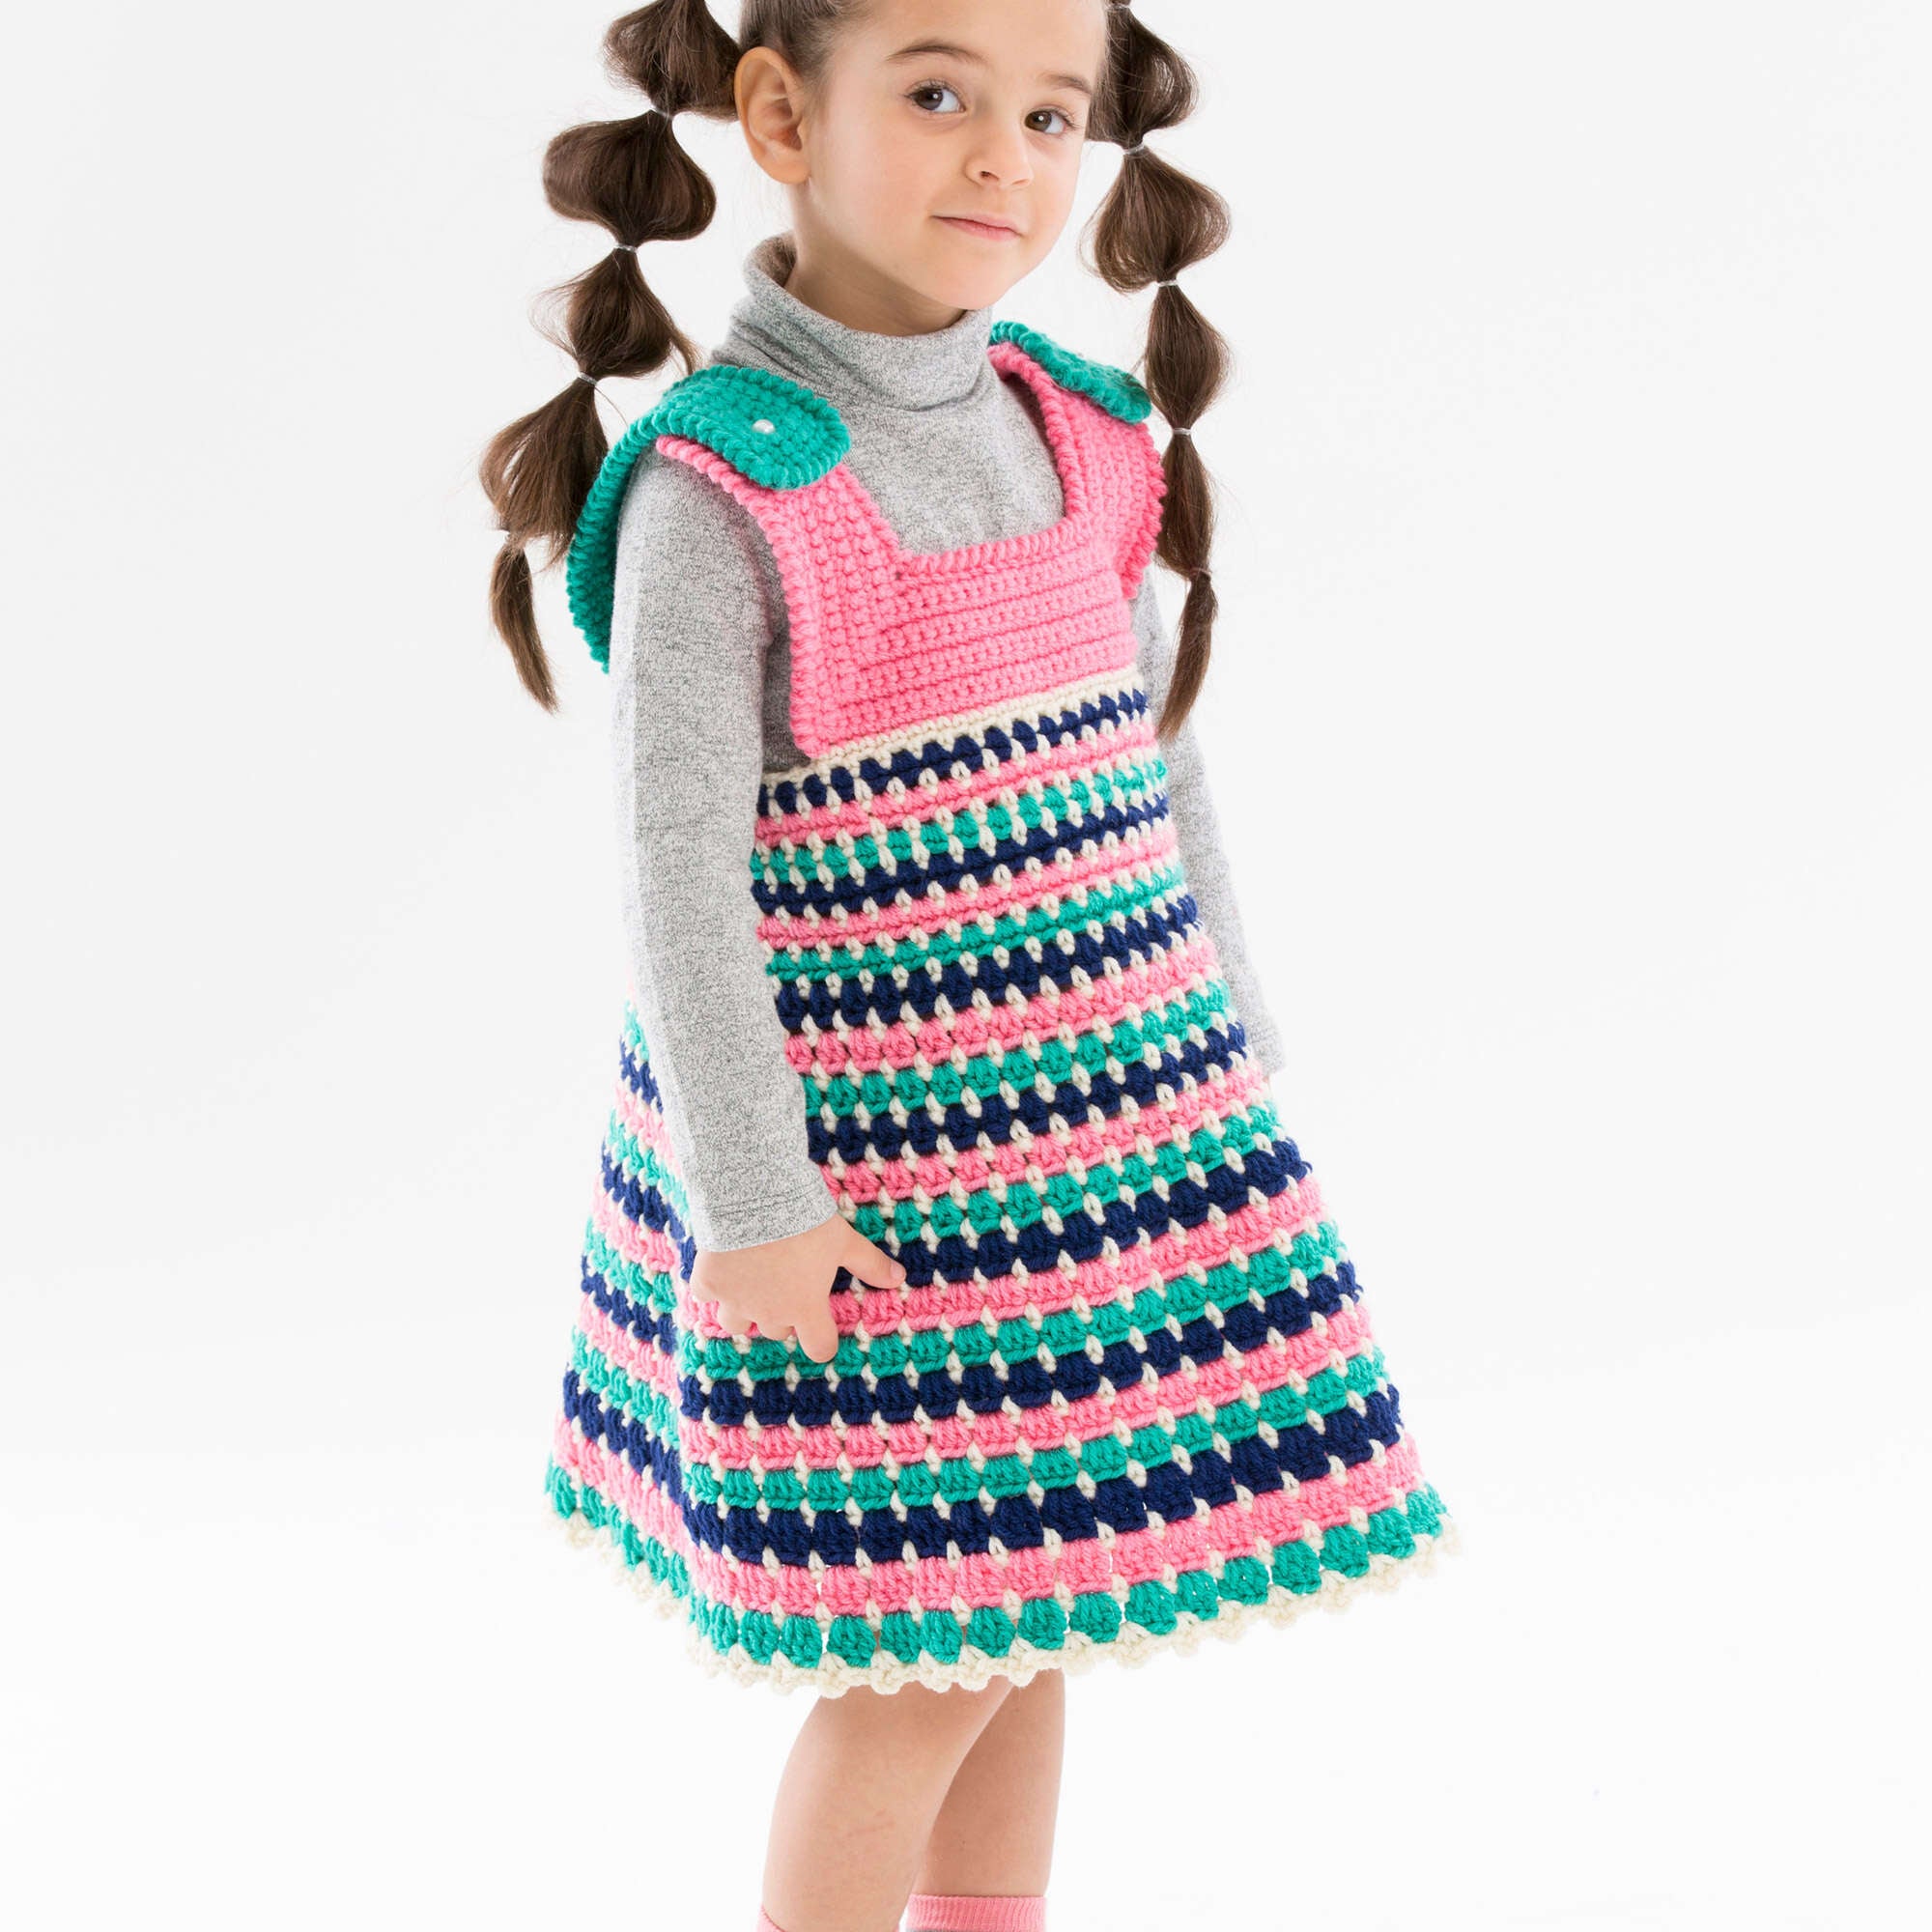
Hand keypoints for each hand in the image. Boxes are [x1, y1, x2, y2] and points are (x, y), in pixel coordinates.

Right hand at [689, 1210, 904, 1364]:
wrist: (757, 1196)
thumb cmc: (806, 1221)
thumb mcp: (844, 1241)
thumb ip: (870, 1263)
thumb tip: (899, 1278)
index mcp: (805, 1308)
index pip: (819, 1347)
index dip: (823, 1340)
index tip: (823, 1329)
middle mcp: (769, 1313)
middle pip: (777, 1331)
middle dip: (783, 1314)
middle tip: (787, 1285)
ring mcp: (735, 1301)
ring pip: (736, 1324)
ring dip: (744, 1309)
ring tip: (751, 1285)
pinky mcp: (709, 1283)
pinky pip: (707, 1295)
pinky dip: (713, 1285)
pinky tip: (722, 1265)